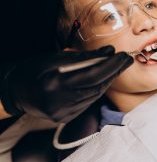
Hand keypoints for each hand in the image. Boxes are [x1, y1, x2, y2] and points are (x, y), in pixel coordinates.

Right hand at [0, 46, 132, 122]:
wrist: (17, 92)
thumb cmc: (35, 70)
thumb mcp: (55, 57)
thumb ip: (83, 57)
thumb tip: (108, 51)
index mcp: (55, 84)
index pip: (92, 75)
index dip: (111, 65)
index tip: (124, 56)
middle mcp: (60, 102)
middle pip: (97, 86)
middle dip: (114, 72)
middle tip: (126, 60)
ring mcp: (63, 113)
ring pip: (95, 95)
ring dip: (108, 80)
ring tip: (117, 67)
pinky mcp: (65, 118)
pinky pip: (88, 102)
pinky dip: (97, 89)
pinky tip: (104, 79)